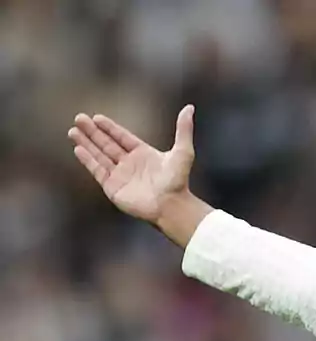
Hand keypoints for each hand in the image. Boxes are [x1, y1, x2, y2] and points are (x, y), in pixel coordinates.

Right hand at [68, 106, 195, 224]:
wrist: (171, 205)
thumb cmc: (178, 181)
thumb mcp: (183, 151)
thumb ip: (183, 129)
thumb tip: (189, 108)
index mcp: (144, 154)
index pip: (122, 137)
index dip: (110, 128)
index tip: (97, 117)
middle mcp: (130, 164)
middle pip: (107, 144)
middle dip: (93, 132)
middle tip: (79, 118)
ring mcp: (121, 176)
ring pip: (100, 156)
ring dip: (87, 143)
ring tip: (73, 131)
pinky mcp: (113, 188)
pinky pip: (97, 171)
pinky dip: (88, 160)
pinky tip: (78, 149)